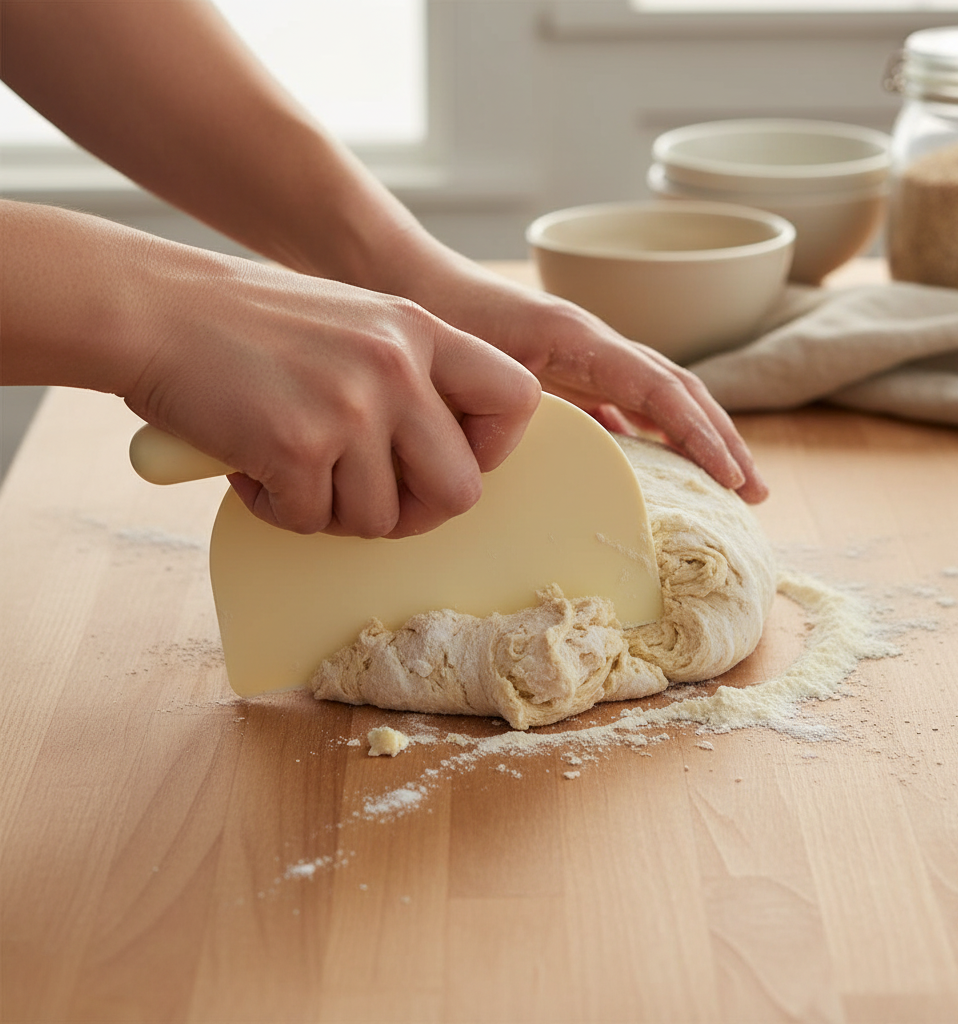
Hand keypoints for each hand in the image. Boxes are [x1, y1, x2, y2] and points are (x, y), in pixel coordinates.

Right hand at [126, 257, 540, 537]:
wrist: (155, 309)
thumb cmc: (252, 325)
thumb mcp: (358, 324)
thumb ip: (412, 378)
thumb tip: (447, 459)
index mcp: (421, 332)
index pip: (519, 398)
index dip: (494, 448)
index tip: (449, 458)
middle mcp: (397, 367)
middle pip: (462, 490)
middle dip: (414, 510)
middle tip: (365, 494)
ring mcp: (351, 407)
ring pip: (382, 519)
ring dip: (333, 510)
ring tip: (292, 464)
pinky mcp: (298, 445)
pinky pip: (313, 521)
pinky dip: (280, 509)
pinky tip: (253, 466)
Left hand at [392, 256, 768, 503]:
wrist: (406, 279)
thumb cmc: (441, 318)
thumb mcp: (482, 366)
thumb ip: (525, 407)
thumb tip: (568, 461)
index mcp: (582, 340)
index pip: (663, 391)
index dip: (701, 436)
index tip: (732, 478)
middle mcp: (595, 343)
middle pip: (679, 391)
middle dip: (721, 440)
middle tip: (754, 490)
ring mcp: (585, 354)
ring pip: (659, 395)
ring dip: (696, 436)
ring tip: (725, 479)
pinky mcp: (567, 366)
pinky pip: (624, 400)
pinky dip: (650, 430)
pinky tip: (653, 461)